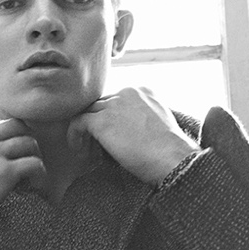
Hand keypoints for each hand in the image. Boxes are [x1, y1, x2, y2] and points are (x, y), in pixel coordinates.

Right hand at [0, 118, 45, 232]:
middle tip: (29, 159)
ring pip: (29, 143)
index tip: (13, 153)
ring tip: (34, 175)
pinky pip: (35, 164)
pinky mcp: (4, 172)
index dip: (9, 138)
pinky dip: (41, 175)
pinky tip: (37, 186)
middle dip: (26, 140)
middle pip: (17, 126)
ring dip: (36, 157)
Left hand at [66, 87, 198, 185]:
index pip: (117, 100)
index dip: (111, 119)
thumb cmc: (170, 152)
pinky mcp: (102, 120)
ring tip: (88, 151)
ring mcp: (114, 105)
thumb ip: (143, 121)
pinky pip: (78, 123)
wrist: (173, 158)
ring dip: (86, 132)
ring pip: (89, 112)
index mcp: (144, 91)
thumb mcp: (159, 125)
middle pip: (102, 105)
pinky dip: (75, 136)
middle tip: (97, 147)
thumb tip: (129, 135)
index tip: (112, 138)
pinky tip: (79, 151)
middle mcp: (127, 92)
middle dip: (97, 125)